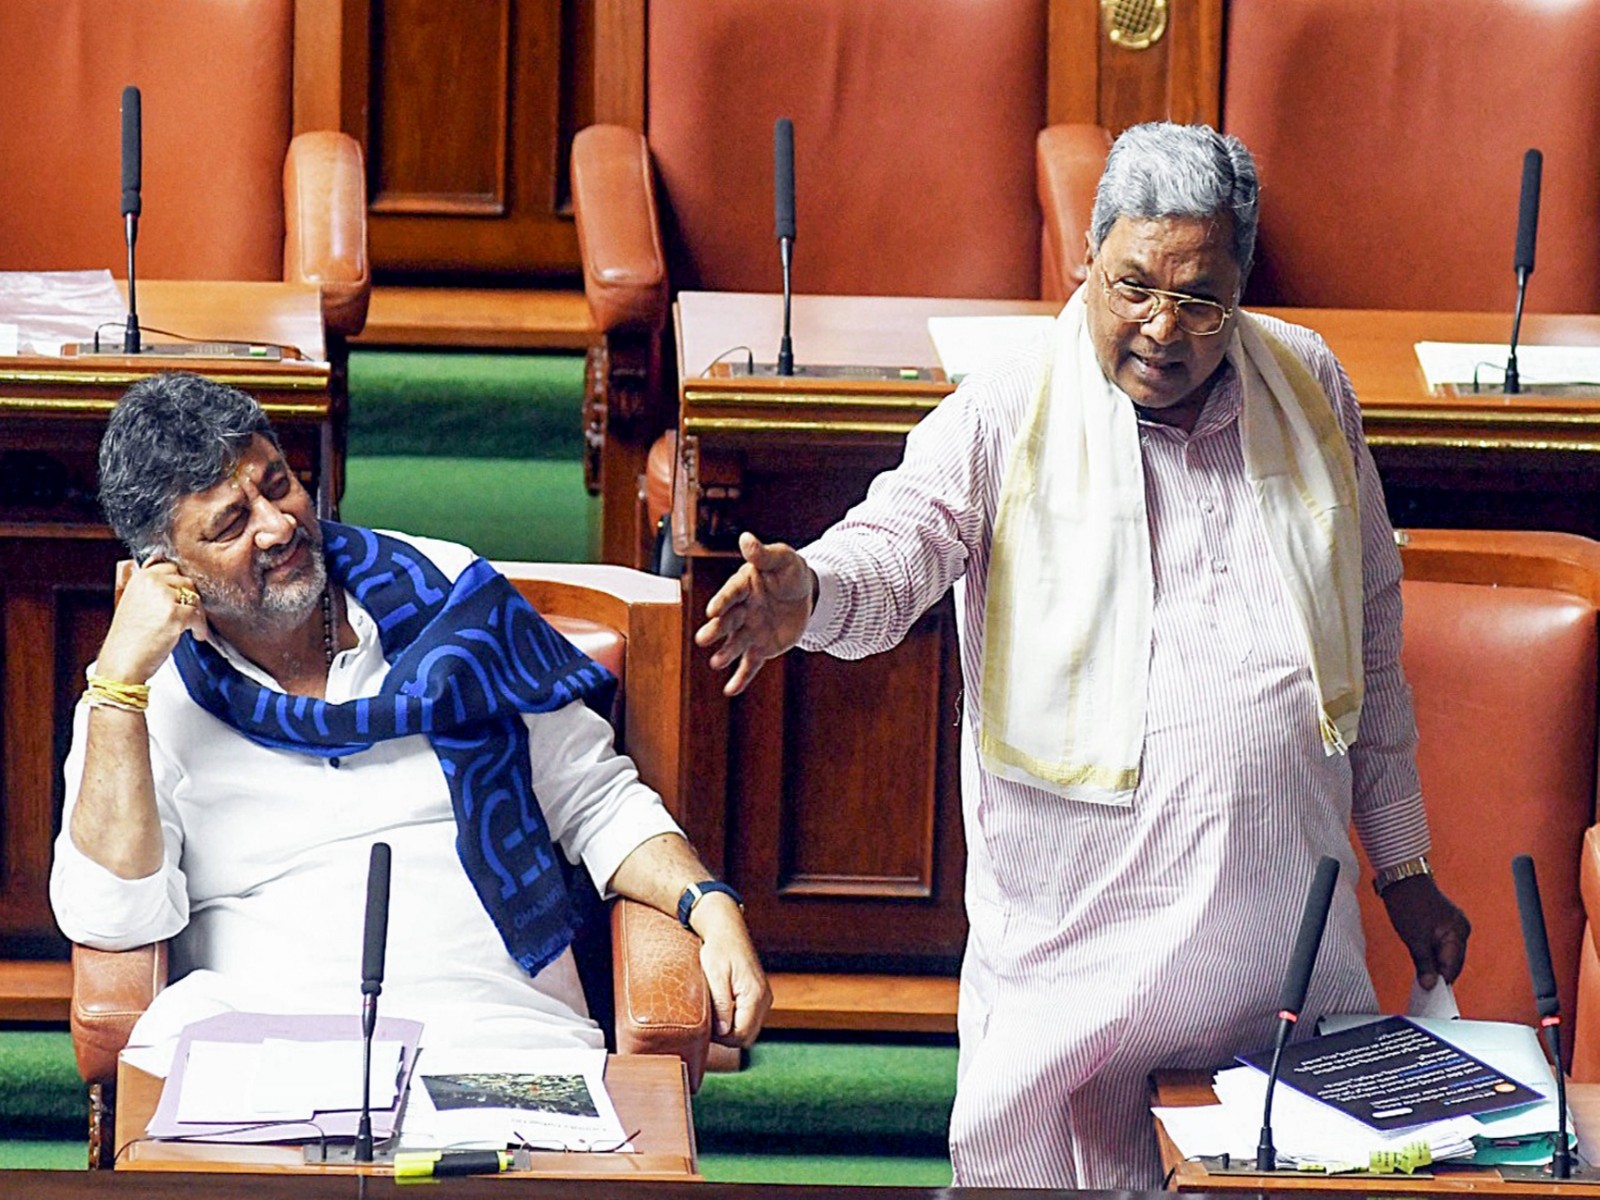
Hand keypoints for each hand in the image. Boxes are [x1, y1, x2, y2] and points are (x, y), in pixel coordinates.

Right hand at [96, 559, 208, 684]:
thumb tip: (174, 582)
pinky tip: (196, 635)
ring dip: (197, 613)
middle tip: (191, 614)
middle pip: (185, 581)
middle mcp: (151, 582)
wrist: (121, 662)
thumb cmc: (128, 639)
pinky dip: (200, 627)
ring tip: (193, 627)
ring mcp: (164, 597)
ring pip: (194, 598)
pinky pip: (198, 616)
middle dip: (190, 599)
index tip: (183, 596)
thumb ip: (151, 589)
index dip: (179, 584)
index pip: (170, 568)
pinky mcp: (175, 614)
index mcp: (140, 578)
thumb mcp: (134, 603)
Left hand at [691, 893, 772, 1046]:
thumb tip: (723, 1031)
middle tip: (707, 1021)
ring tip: (714, 1012)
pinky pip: (749, 1018)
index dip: (721, 1037)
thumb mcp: (714, 976)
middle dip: (726, 1035)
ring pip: (748, 1029)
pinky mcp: (759, 996)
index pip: (741, 1034)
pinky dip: (735, 1019)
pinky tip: (722, 1008)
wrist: (727, 930)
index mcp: (755, 995)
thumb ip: (721, 1005)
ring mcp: (764, 998)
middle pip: (747, 1036)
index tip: (705, 1026)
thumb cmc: (718, 949)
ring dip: (730, 1028)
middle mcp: (764, 999)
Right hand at [694, 532, 815, 695]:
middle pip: (727, 621)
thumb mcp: (783, 559)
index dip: (723, 601)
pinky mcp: (760, 648)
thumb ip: (764, 554)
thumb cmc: (789, 572)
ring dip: (725, 653)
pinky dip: (741, 678)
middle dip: (716, 630)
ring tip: (717, 662)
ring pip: (735, 644)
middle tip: (704, 639)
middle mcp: (741, 610)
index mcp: (743, 586)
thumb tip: (746, 538)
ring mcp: (749, 631)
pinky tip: (731, 690)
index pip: (731, 593)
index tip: (713, 610)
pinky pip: (750, 664)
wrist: (805, 594)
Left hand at [1381, 873, 1469, 989]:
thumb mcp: (1414, 939)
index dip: (1441, 981)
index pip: (1453, 967)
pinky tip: (1424, 958)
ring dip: (1436, 963)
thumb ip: (1424, 964)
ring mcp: (1455, 924)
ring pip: (1448, 953)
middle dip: (1439, 973)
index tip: (1430, 994)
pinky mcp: (1447, 922)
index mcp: (1458, 933)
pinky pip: (1444, 943)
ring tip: (1422, 972)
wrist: (1401, 877)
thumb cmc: (1408, 903)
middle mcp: (1462, 929)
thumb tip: (1429, 985)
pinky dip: (1435, 952)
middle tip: (1424, 986)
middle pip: (1453, 962)